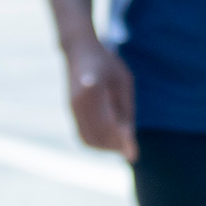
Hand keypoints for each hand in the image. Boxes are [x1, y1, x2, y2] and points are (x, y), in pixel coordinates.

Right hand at [64, 35, 138, 160]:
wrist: (79, 50)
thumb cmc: (107, 64)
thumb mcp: (124, 82)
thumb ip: (126, 109)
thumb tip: (129, 139)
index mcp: (94, 89)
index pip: (108, 123)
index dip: (122, 142)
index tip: (134, 155)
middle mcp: (79, 101)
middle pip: (98, 136)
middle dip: (116, 147)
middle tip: (131, 149)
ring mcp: (72, 107)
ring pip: (88, 140)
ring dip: (106, 147)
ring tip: (121, 144)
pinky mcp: (70, 111)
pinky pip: (82, 135)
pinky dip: (97, 142)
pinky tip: (110, 138)